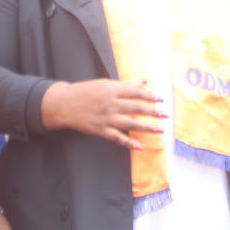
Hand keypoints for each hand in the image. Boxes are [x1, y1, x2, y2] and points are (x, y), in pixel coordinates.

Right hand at [41, 79, 163, 150]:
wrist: (64, 104)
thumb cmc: (85, 91)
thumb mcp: (105, 84)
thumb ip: (125, 85)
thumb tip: (144, 82)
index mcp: (112, 89)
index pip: (136, 93)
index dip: (150, 96)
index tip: (161, 100)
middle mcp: (111, 103)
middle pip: (137, 108)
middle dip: (153, 112)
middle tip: (166, 115)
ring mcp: (106, 118)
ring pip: (131, 123)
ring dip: (147, 128)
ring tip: (160, 130)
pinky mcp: (100, 130)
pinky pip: (118, 138)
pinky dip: (129, 143)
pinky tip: (140, 147)